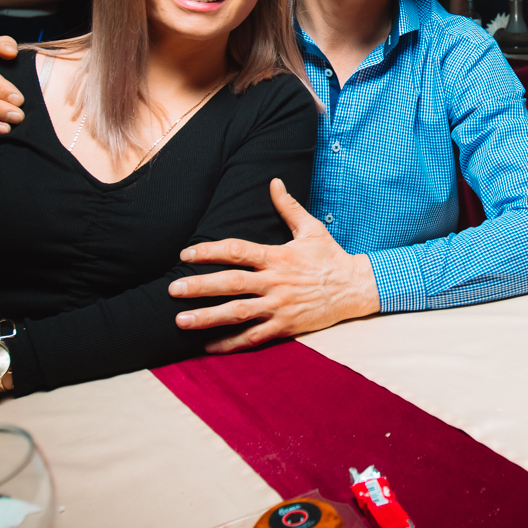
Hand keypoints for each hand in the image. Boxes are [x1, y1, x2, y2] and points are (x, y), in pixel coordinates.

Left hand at [169, 179, 379, 352]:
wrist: (355, 288)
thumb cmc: (330, 256)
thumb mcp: (311, 228)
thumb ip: (288, 207)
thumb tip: (274, 182)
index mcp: (278, 256)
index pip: (237, 251)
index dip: (209, 251)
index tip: (186, 254)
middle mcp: (275, 282)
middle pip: (231, 284)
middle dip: (199, 287)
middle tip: (172, 289)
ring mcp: (279, 306)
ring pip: (238, 313)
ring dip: (208, 317)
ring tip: (180, 321)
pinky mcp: (286, 326)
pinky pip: (254, 337)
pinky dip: (231, 343)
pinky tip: (209, 345)